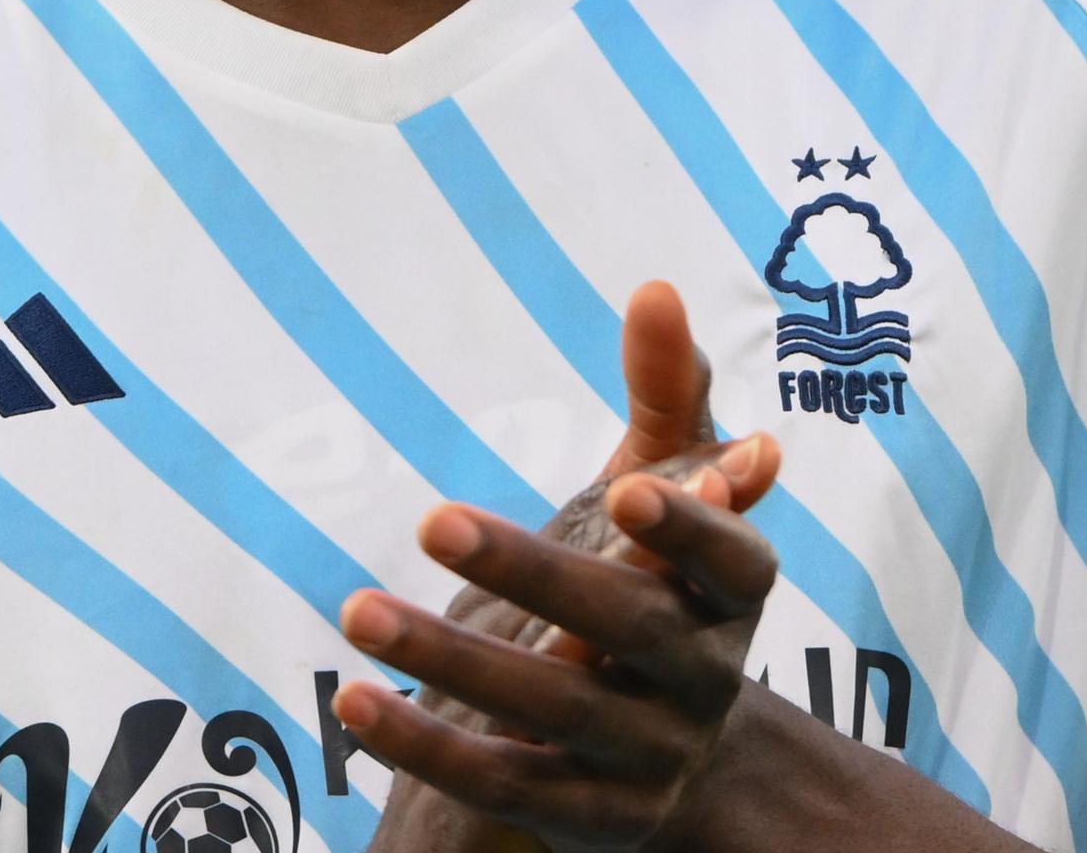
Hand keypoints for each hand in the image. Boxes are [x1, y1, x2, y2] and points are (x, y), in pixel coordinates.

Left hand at [342, 283, 783, 849]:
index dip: (686, 530)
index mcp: (735, 594)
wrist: (677, 762)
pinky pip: (504, 783)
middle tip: (431, 518)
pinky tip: (351, 701)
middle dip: (531, 574)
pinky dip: (426, 745)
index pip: (730, 561)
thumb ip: (667, 396)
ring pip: (553, 711)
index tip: (624, 493)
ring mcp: (649, 756)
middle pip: (627, 630)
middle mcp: (704, 679)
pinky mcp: (590, 818)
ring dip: (451, 658)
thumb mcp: (667, 496)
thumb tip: (655, 287)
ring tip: (355, 609)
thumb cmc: (661, 589)